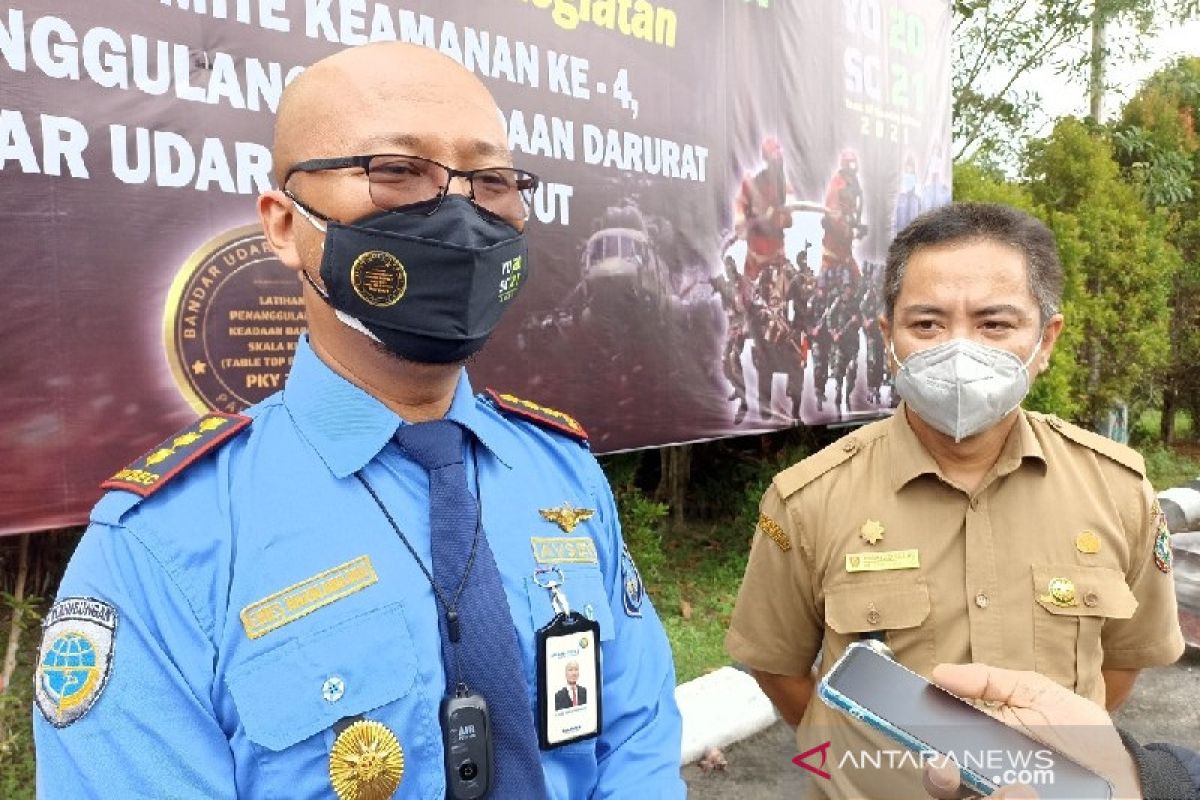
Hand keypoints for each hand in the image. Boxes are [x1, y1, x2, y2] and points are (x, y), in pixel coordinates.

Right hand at [920, 664, 1141, 799]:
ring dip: (986, 798)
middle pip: (941, 788)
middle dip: (938, 780)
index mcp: (980, 746)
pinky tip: (1028, 796)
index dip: (919, 738)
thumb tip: (939, 672)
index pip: (936, 747)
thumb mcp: (1039, 695)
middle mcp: (984, 781)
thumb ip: (993, 682)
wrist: (1128, 777)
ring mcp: (1002, 799)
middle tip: (947, 770)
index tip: (913, 728)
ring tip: (1019, 791)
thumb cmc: (1082, 734)